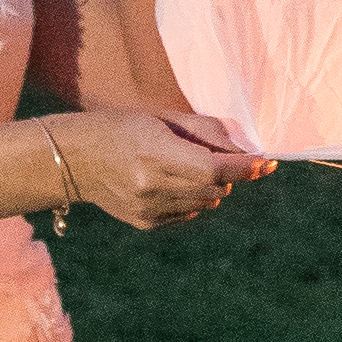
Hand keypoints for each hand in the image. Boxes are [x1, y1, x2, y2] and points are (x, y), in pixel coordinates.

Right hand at [52, 104, 266, 228]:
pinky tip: (170, 182)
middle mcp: (152, 186)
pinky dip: (192, 199)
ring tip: (186, 166)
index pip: (215, 168)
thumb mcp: (163, 118)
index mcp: (156, 154)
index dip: (246, 167)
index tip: (267, 163)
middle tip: (224, 157)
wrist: (74, 158)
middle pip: (215, 187)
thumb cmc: (122, 127)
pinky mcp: (146, 223)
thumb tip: (246, 150)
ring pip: (206, 203)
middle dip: (230, 174)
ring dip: (211, 186)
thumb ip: (206, 132)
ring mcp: (148, 209)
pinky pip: (188, 213)